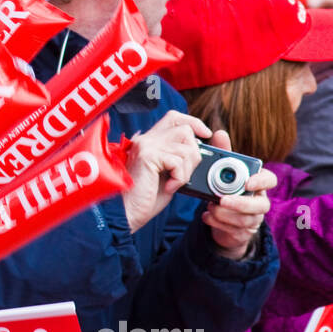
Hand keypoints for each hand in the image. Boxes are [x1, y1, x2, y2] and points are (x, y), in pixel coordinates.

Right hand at [122, 111, 208, 231]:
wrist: (126, 213)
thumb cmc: (144, 199)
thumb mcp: (166, 174)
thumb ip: (177, 159)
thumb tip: (200, 150)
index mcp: (150, 142)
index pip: (174, 118)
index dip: (193, 122)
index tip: (206, 135)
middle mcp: (146, 140)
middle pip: (185, 130)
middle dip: (194, 153)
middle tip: (183, 173)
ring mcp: (146, 146)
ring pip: (186, 147)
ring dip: (187, 170)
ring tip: (173, 183)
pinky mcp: (147, 156)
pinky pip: (178, 161)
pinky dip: (179, 178)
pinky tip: (168, 187)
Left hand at [200, 131, 275, 260]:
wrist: (221, 218)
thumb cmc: (226, 189)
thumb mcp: (223, 171)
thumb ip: (224, 153)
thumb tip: (219, 132)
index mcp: (257, 183)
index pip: (270, 180)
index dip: (262, 181)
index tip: (248, 182)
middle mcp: (259, 201)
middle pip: (261, 205)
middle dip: (241, 204)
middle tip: (222, 200)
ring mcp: (253, 219)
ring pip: (246, 220)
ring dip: (226, 215)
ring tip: (210, 208)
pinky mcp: (243, 233)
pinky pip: (234, 231)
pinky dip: (218, 224)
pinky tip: (207, 217)